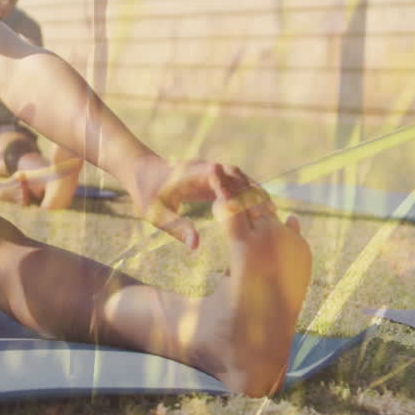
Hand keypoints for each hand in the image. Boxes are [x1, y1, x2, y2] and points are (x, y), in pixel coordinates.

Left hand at [127, 157, 270, 250]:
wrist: (141, 172)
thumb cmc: (146, 193)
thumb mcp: (157, 214)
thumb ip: (177, 228)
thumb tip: (196, 246)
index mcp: (194, 174)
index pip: (224, 180)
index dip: (239, 194)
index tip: (253, 213)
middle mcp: (207, 169)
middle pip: (238, 176)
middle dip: (255, 194)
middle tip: (271, 216)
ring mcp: (211, 171)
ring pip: (241, 178)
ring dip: (255, 193)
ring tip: (272, 214)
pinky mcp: (213, 178)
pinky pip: (235, 183)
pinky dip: (248, 194)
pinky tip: (259, 210)